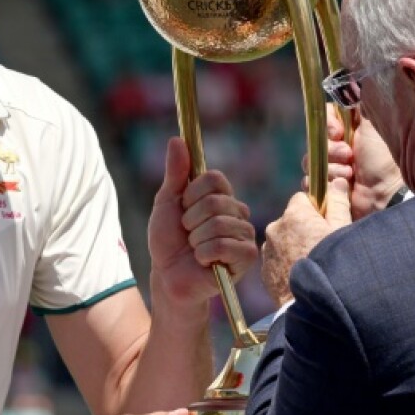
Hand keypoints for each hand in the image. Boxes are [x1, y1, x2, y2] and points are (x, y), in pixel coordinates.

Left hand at [148, 137, 257, 308]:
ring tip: (195, 249)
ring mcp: (245, 234)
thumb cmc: (168, 240)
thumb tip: (176, 139)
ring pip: (218, 224)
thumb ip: (175, 173)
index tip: (183, 208)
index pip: (215, 178)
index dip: (192, 194)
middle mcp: (238, 211)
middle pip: (215, 201)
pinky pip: (223, 245)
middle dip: (191, 220)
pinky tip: (204, 262)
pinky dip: (204, 254)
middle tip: (187, 234)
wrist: (168, 275)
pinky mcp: (247, 256)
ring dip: (195, 240)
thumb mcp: (166, 202)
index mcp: (221, 196)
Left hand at [261, 178, 351, 304]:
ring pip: (283, 240)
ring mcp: (268, 250)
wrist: (312, 305)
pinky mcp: (264, 270)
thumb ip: (338, 204)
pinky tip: (300, 276)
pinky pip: (277, 259)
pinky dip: (286, 264)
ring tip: (311, 264)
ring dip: (294, 246)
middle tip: (321, 246)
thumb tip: (337, 182)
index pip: (303, 199)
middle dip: (304, 228)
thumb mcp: (342, 231)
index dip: (316, 209)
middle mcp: (276, 228)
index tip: (326, 223)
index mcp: (295, 214)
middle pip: (292, 220)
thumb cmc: (332, 265)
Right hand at [305, 107, 403, 220]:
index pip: (323, 118)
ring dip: (332, 168)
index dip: (327, 125)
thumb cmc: (383, 158)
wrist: (386, 193)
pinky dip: (327, 184)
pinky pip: (310, 181)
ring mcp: (332, 168)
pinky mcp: (327, 188)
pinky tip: (344, 186)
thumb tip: (350, 82)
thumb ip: (361, 103)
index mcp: (348, 130)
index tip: (338, 132)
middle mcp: (338, 147)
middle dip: (331, 150)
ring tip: (350, 174)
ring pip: (311, 162)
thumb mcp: (374, 124)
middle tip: (350, 156)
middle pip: (315, 141)